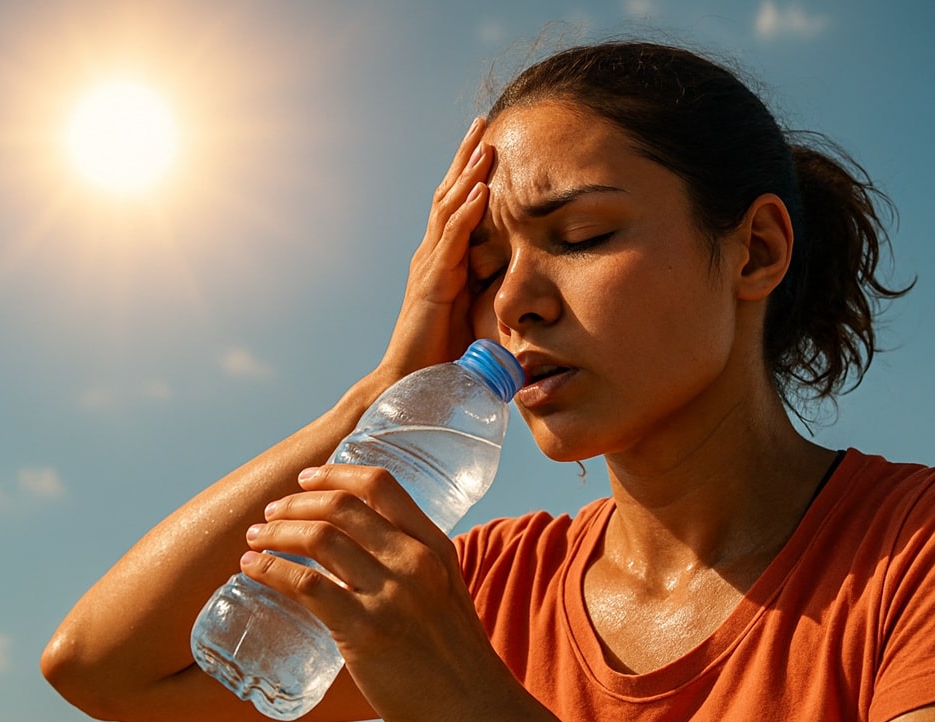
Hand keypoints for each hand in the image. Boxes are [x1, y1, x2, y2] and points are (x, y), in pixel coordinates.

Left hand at [238, 463, 515, 721]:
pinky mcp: (365, 632)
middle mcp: (414, 561)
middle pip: (341, 506)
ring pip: (319, 538)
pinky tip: (253, 569)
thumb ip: (415, 571)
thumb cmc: (456, 662)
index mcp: (435, 547)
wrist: (477, 716)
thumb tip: (364, 560)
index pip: (380, 485)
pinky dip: (271, 570)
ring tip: (255, 540)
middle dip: (294, 503)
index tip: (306, 479)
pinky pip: (306, 585)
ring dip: (276, 532)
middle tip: (270, 514)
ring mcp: (391, 595)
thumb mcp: (447, 594)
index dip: (335, 473)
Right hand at [378, 117, 492, 379]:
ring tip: (485, 144)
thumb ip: (491, 295)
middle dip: (466, 159)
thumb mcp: (475, 316)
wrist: (410, 384)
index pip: (457, 207)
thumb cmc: (441, 356)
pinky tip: (480, 191)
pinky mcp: (431, 286)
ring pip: (448, 210)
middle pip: (449, 196)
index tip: (490, 143)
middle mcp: (431, 257)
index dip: (471, 175)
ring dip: (468, 175)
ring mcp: (429, 268)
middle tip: (483, 123)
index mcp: (443, 262)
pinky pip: (450, 241)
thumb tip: (524, 287)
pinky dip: (466, 213)